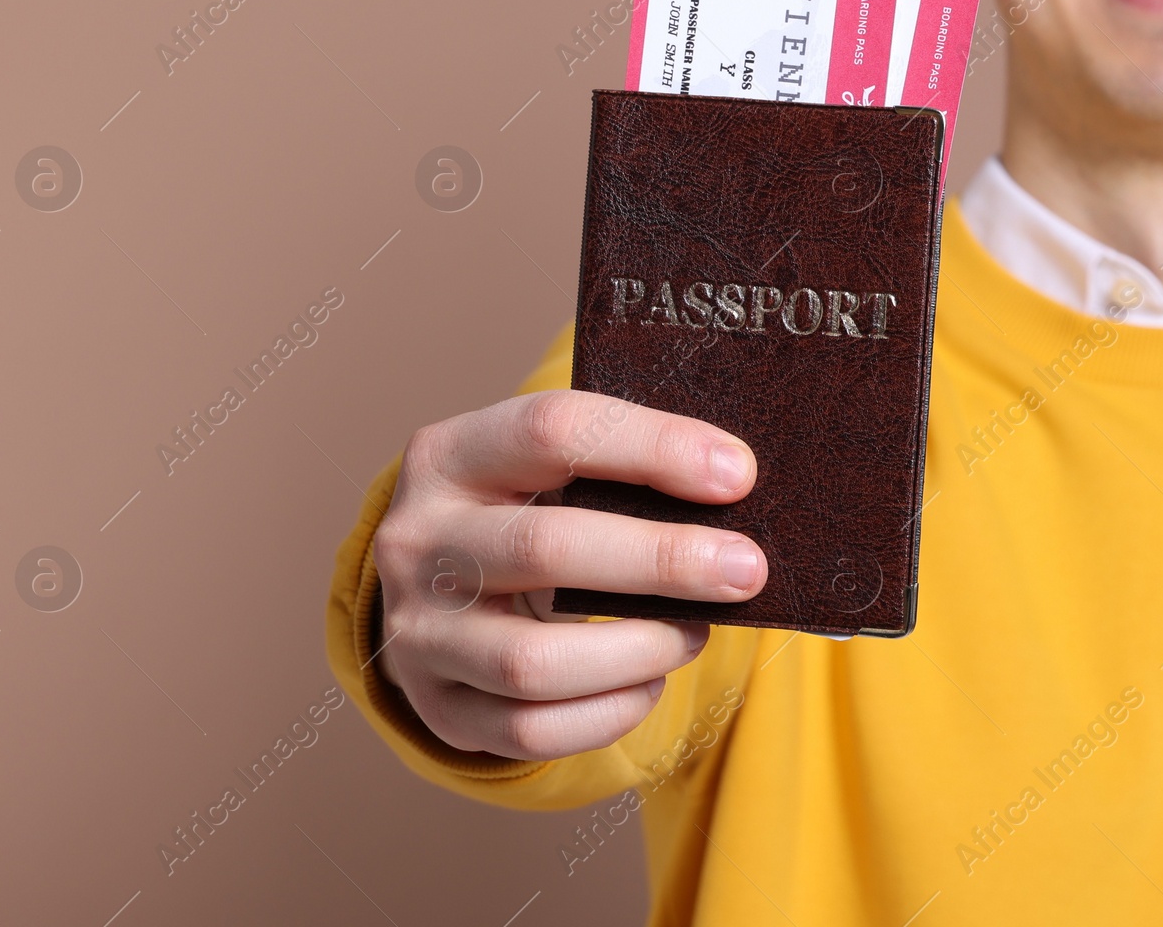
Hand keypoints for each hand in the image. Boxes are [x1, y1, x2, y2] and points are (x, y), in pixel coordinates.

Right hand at [371, 390, 765, 760]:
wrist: (433, 591)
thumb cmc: (520, 514)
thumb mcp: (541, 471)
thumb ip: (618, 471)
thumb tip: (735, 489)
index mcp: (448, 457)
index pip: (553, 431)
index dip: (654, 448)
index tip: (737, 475)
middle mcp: (417, 542)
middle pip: (547, 548)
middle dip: (662, 560)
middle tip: (745, 570)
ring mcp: (418, 632)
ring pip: (533, 661)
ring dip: (637, 650)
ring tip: (693, 633)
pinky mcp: (439, 707)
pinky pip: (532, 731)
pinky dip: (609, 712)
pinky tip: (648, 682)